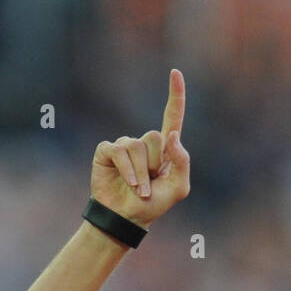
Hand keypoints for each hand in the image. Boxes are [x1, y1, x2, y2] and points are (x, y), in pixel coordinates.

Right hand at [90, 69, 190, 225]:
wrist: (127, 218)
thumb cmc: (154, 205)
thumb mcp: (178, 188)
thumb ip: (182, 161)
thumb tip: (172, 135)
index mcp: (165, 149)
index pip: (172, 117)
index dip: (176, 95)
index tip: (175, 72)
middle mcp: (144, 143)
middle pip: (154, 136)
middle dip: (155, 163)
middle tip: (150, 183)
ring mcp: (125, 146)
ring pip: (137, 147)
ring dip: (141, 174)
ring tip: (139, 188)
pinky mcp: (107, 151)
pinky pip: (119, 152)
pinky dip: (126, 170)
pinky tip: (127, 182)